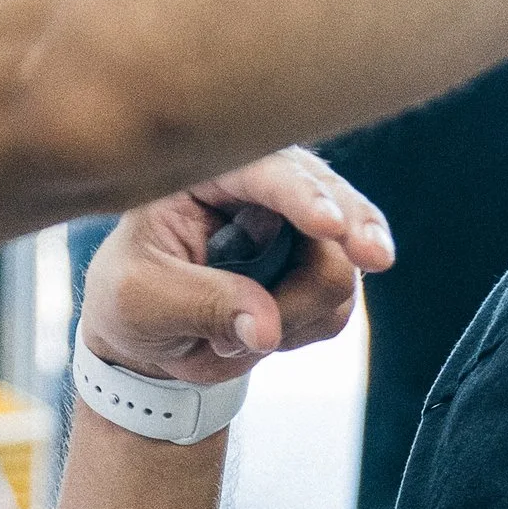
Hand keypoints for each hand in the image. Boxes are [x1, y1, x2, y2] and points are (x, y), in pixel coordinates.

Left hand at [78, 147, 393, 385]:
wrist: (153, 335)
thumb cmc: (131, 298)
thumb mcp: (140, 300)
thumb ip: (202, 305)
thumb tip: (265, 328)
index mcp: (210, 173)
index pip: (268, 171)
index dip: (302, 195)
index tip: (328, 224)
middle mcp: (266, 192)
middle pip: (333, 203)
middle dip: (352, 231)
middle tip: (376, 256)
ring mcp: (300, 234)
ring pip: (338, 270)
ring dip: (295, 315)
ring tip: (231, 337)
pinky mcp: (320, 273)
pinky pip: (337, 307)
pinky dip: (302, 331)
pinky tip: (261, 333)